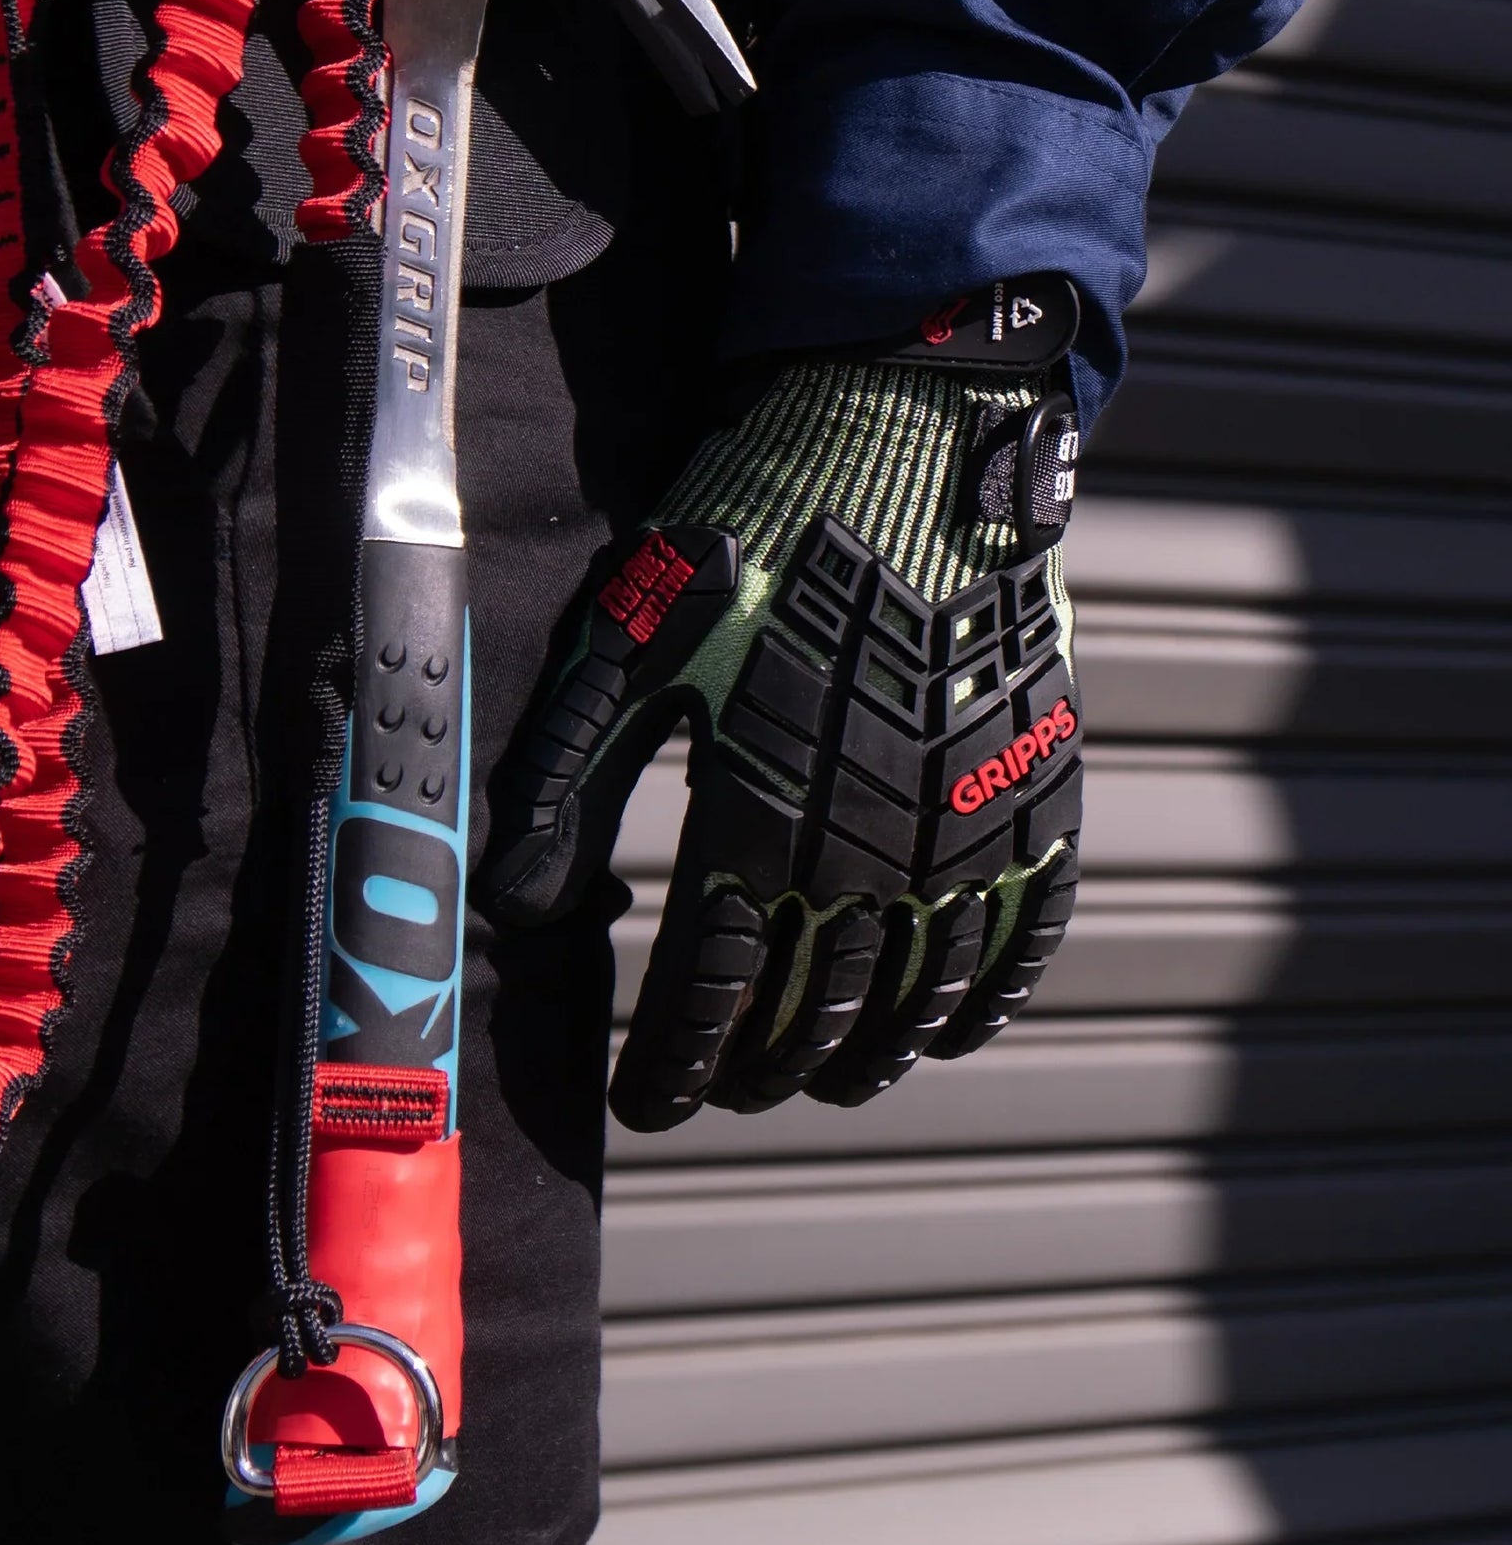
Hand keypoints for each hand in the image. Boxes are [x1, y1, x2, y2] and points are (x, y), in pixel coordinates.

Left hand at [481, 284, 1085, 1132]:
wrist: (902, 436)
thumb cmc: (749, 536)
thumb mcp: (628, 651)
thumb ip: (564, 785)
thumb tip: (508, 909)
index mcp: (761, 824)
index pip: (710, 999)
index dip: (672, 1068)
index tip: (643, 1107)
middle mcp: (873, 853)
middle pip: (814, 1015)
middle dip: (758, 1068)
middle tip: (726, 1089)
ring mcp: (967, 828)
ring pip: (917, 999)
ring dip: (864, 1056)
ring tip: (826, 1079)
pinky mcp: (1035, 789)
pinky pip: (1021, 938)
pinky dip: (981, 1002)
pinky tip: (949, 1030)